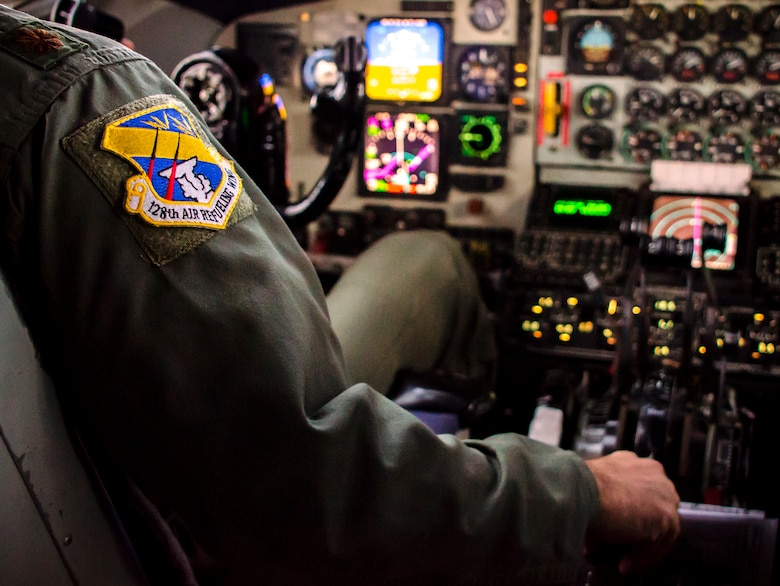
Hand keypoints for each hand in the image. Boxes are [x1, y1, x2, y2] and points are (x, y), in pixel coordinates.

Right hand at [584, 450, 680, 574]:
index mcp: (632, 461)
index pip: (640, 489)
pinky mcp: (666, 515)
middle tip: (623, 546)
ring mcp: (664, 493)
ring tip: (623, 562)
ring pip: (660, 526)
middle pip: (654, 507)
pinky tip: (625, 565)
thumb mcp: (591, 490)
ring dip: (641, 547)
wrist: (581, 489)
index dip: (631, 511)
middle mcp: (653, 472)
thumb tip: (592, 537)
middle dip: (640, 528)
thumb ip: (600, 505)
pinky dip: (642, 556)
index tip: (619, 527)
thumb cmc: (578, 486)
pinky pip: (658, 542)